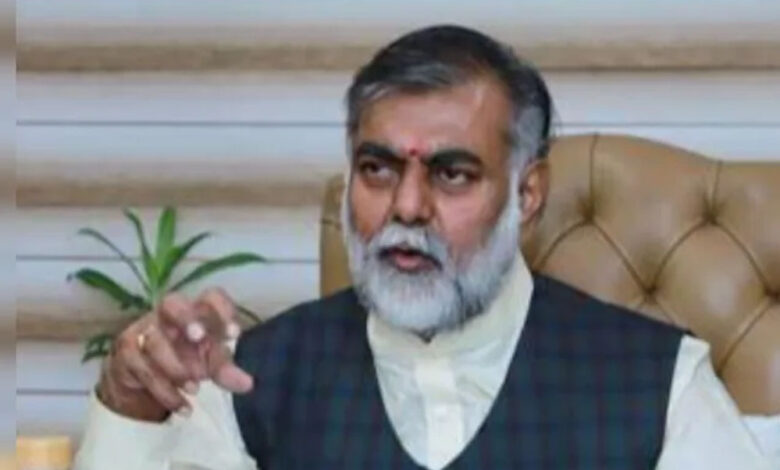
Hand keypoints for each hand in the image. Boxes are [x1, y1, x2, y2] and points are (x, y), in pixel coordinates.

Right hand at [97, 287, 253, 421]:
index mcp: (196, 311)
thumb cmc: (186, 360)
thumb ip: (226, 371)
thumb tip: (247, 384)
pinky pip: (142, 368)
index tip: (234, 335)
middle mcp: (168, 315)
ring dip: (176, 367)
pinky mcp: (127, 352)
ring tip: (195, 389)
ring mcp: (144, 330)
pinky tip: (183, 406)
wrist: (143, 381)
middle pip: (171, 302)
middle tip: (198, 337)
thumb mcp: (209, 364)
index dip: (222, 310)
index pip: (210, 296)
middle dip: (186, 318)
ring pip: (154, 341)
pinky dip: (165, 391)